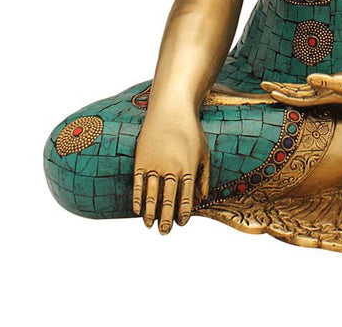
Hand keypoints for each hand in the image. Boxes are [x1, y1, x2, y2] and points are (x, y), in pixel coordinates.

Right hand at [132, 111, 209, 234]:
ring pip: (152, 195)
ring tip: (150, 226)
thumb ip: (203, 177)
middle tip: (165, 232)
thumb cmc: (191, 131)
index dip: (184, 212)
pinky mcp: (141, 160)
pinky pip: (138, 184)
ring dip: (150, 213)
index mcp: (188, 167)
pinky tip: (138, 210)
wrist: (171, 110)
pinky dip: (138, 198)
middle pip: (168, 199)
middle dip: (166, 218)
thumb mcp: (203, 152)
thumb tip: (202, 200)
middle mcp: (171, 168)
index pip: (186, 197)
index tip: (181, 223)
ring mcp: (154, 164)